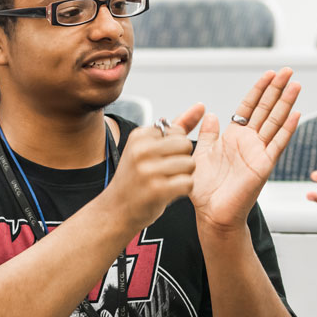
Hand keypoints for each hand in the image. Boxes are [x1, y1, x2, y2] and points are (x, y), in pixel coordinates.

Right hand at [104, 103, 204, 232]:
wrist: (116, 210)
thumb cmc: (136, 178)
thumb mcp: (149, 148)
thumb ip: (178, 126)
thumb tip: (201, 106)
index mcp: (139, 135)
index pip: (178, 131)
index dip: (177, 147)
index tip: (160, 159)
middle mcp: (141, 150)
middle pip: (186, 145)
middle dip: (183, 159)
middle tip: (167, 172)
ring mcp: (147, 170)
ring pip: (190, 164)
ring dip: (185, 176)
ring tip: (167, 182)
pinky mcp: (156, 190)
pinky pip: (188, 183)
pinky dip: (184, 190)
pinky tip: (169, 193)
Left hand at [188, 68, 301, 233]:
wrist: (212, 213)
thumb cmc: (205, 190)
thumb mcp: (201, 154)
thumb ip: (208, 134)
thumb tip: (210, 114)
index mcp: (234, 137)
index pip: (249, 107)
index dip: (259, 89)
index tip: (269, 74)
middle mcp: (249, 142)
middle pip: (266, 109)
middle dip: (277, 89)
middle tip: (288, 70)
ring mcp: (259, 152)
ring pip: (275, 122)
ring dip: (286, 103)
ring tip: (296, 85)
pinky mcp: (264, 165)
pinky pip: (278, 144)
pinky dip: (287, 129)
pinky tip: (296, 113)